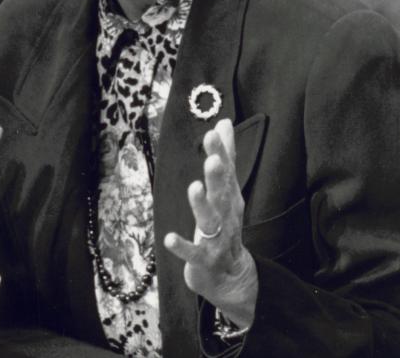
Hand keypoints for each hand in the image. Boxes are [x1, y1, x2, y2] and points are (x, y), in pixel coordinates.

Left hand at [164, 118, 258, 328]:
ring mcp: (217, 239)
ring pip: (210, 221)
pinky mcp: (204, 260)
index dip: (221, 153)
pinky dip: (182, 247)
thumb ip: (225, 157)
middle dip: (218, 177)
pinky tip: (169, 238)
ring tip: (194, 188)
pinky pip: (193, 253)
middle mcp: (226, 216)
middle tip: (213, 160)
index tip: (214, 132)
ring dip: (202, 206)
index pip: (227, 172)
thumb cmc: (224, 226)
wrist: (231, 275)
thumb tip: (224, 123)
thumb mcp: (226, 191)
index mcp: (230, 197)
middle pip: (222, 194)